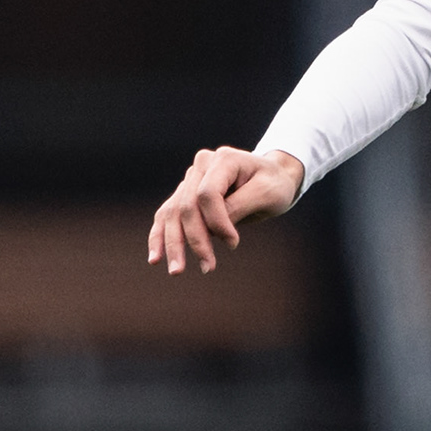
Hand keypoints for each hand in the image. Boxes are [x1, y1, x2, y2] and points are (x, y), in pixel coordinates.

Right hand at [146, 146, 305, 273]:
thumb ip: (238, 206)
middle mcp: (201, 166)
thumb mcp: (267, 193)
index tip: (234, 243)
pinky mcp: (185, 194)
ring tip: (176, 271)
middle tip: (208, 268)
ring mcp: (190, 179)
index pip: (208, 194)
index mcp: (223, 159)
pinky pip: (167, 216)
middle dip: (195, 240)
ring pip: (172, 213)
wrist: (275, 177)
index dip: (217, 222)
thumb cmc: (275, 184)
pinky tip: (155, 258)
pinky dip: (160, 237)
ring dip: (172, 244)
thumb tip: (210, 229)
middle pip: (187, 206)